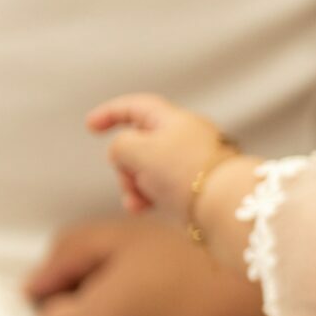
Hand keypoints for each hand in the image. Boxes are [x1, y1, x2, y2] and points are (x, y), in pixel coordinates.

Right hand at [86, 94, 231, 224]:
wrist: (225, 204)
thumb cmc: (183, 171)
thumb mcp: (137, 149)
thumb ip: (120, 146)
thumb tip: (125, 158)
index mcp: (174, 119)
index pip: (137, 107)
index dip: (111, 113)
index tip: (90, 127)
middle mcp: (184, 138)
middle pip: (137, 144)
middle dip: (124, 164)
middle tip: (129, 178)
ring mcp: (189, 164)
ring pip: (146, 171)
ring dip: (133, 185)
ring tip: (137, 200)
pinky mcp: (193, 188)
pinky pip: (160, 188)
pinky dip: (147, 197)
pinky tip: (142, 208)